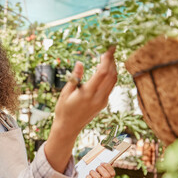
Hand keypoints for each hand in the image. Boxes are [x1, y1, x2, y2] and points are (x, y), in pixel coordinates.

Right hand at [44, 46, 117, 172]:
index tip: (108, 49)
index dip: (107, 59)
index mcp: (87, 93)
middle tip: (110, 50)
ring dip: (113, 68)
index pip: (102, 73)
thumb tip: (80, 63)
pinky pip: (110, 87)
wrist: (68, 128)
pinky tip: (105, 70)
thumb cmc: (63, 110)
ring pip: (113, 81)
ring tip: (109, 58)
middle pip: (111, 75)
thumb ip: (74, 78)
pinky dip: (111, 76)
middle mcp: (98, 98)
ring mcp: (102, 101)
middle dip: (112, 61)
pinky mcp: (103, 104)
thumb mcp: (65, 93)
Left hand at [74, 163, 115, 177]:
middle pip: (107, 176)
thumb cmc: (88, 177)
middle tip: (95, 169)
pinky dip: (88, 177)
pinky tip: (87, 177)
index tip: (101, 163)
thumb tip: (109, 160)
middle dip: (100, 169)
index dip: (108, 167)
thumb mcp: (95, 171)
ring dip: (92, 173)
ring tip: (90, 173)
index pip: (112, 174)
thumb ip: (102, 167)